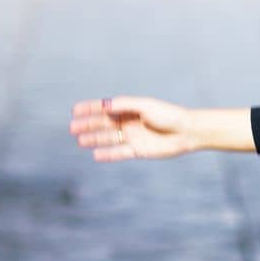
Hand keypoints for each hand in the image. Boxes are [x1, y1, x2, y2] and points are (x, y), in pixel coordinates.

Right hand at [69, 95, 195, 160]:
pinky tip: (96, 155)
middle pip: (103, 124)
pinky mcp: (139, 151)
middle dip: (88, 125)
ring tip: (80, 141)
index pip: (105, 108)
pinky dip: (108, 154)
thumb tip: (105, 105)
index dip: (90, 109)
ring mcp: (133, 137)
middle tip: (72, 128)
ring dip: (94, 139)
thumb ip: (125, 105)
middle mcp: (129, 122)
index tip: (74, 110)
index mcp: (129, 109)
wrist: (187, 132)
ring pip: (109, 138)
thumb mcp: (145, 106)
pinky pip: (119, 153)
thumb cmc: (168, 115)